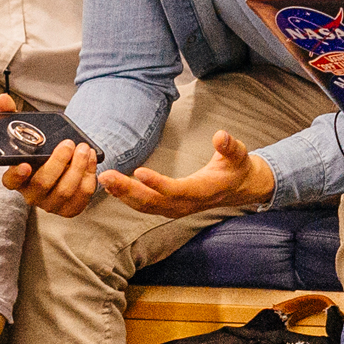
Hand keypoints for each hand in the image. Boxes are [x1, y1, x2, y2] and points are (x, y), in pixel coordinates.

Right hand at [0, 97, 103, 217]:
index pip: (10, 181)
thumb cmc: (40, 150)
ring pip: (65, 191)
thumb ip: (11, 117)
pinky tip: (92, 160)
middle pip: (43, 184)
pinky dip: (89, 176)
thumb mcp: (25, 133)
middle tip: (69, 144)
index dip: (16, 175)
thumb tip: (4, 100)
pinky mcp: (70, 208)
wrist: (63, 164)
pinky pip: (82, 196)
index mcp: (16, 177)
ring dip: (78, 168)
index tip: (25, 165)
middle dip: (58, 163)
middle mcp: (31, 194)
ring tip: (85, 149)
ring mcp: (50, 204)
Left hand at [101, 130, 276, 217]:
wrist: (238, 188)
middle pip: (153, 201)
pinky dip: (127, 197)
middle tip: (107, 175)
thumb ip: (229, 146)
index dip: (157, 183)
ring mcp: (176, 208)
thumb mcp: (239, 154)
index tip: (138, 171)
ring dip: (123, 194)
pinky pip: (144, 206)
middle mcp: (186, 204)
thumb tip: (221, 135)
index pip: (177, 190)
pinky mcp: (168, 207)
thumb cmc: (236, 168)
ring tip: (104, 179)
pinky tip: (112, 186)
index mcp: (202, 191)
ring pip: (145, 206)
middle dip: (128, 190)